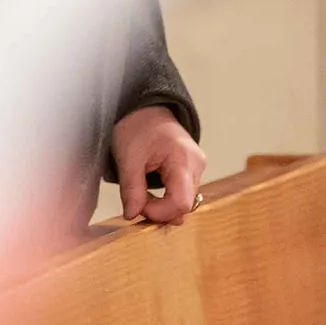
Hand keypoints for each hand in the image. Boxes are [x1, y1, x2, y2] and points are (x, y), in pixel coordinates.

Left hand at [113, 105, 205, 224]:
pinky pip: (183, 194)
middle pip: (184, 205)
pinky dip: (167, 200)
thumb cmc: (139, 126)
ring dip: (162, 206)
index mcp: (183, 158)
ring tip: (143, 193)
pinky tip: (152, 192)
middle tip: (137, 201)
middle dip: (159, 211)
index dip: (159, 212)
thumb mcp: (128, 157)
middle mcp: (197, 165)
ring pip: (184, 202)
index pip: (181, 202)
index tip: (138, 207)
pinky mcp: (193, 171)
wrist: (147, 109)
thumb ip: (131, 188)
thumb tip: (132, 215)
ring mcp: (197, 168)